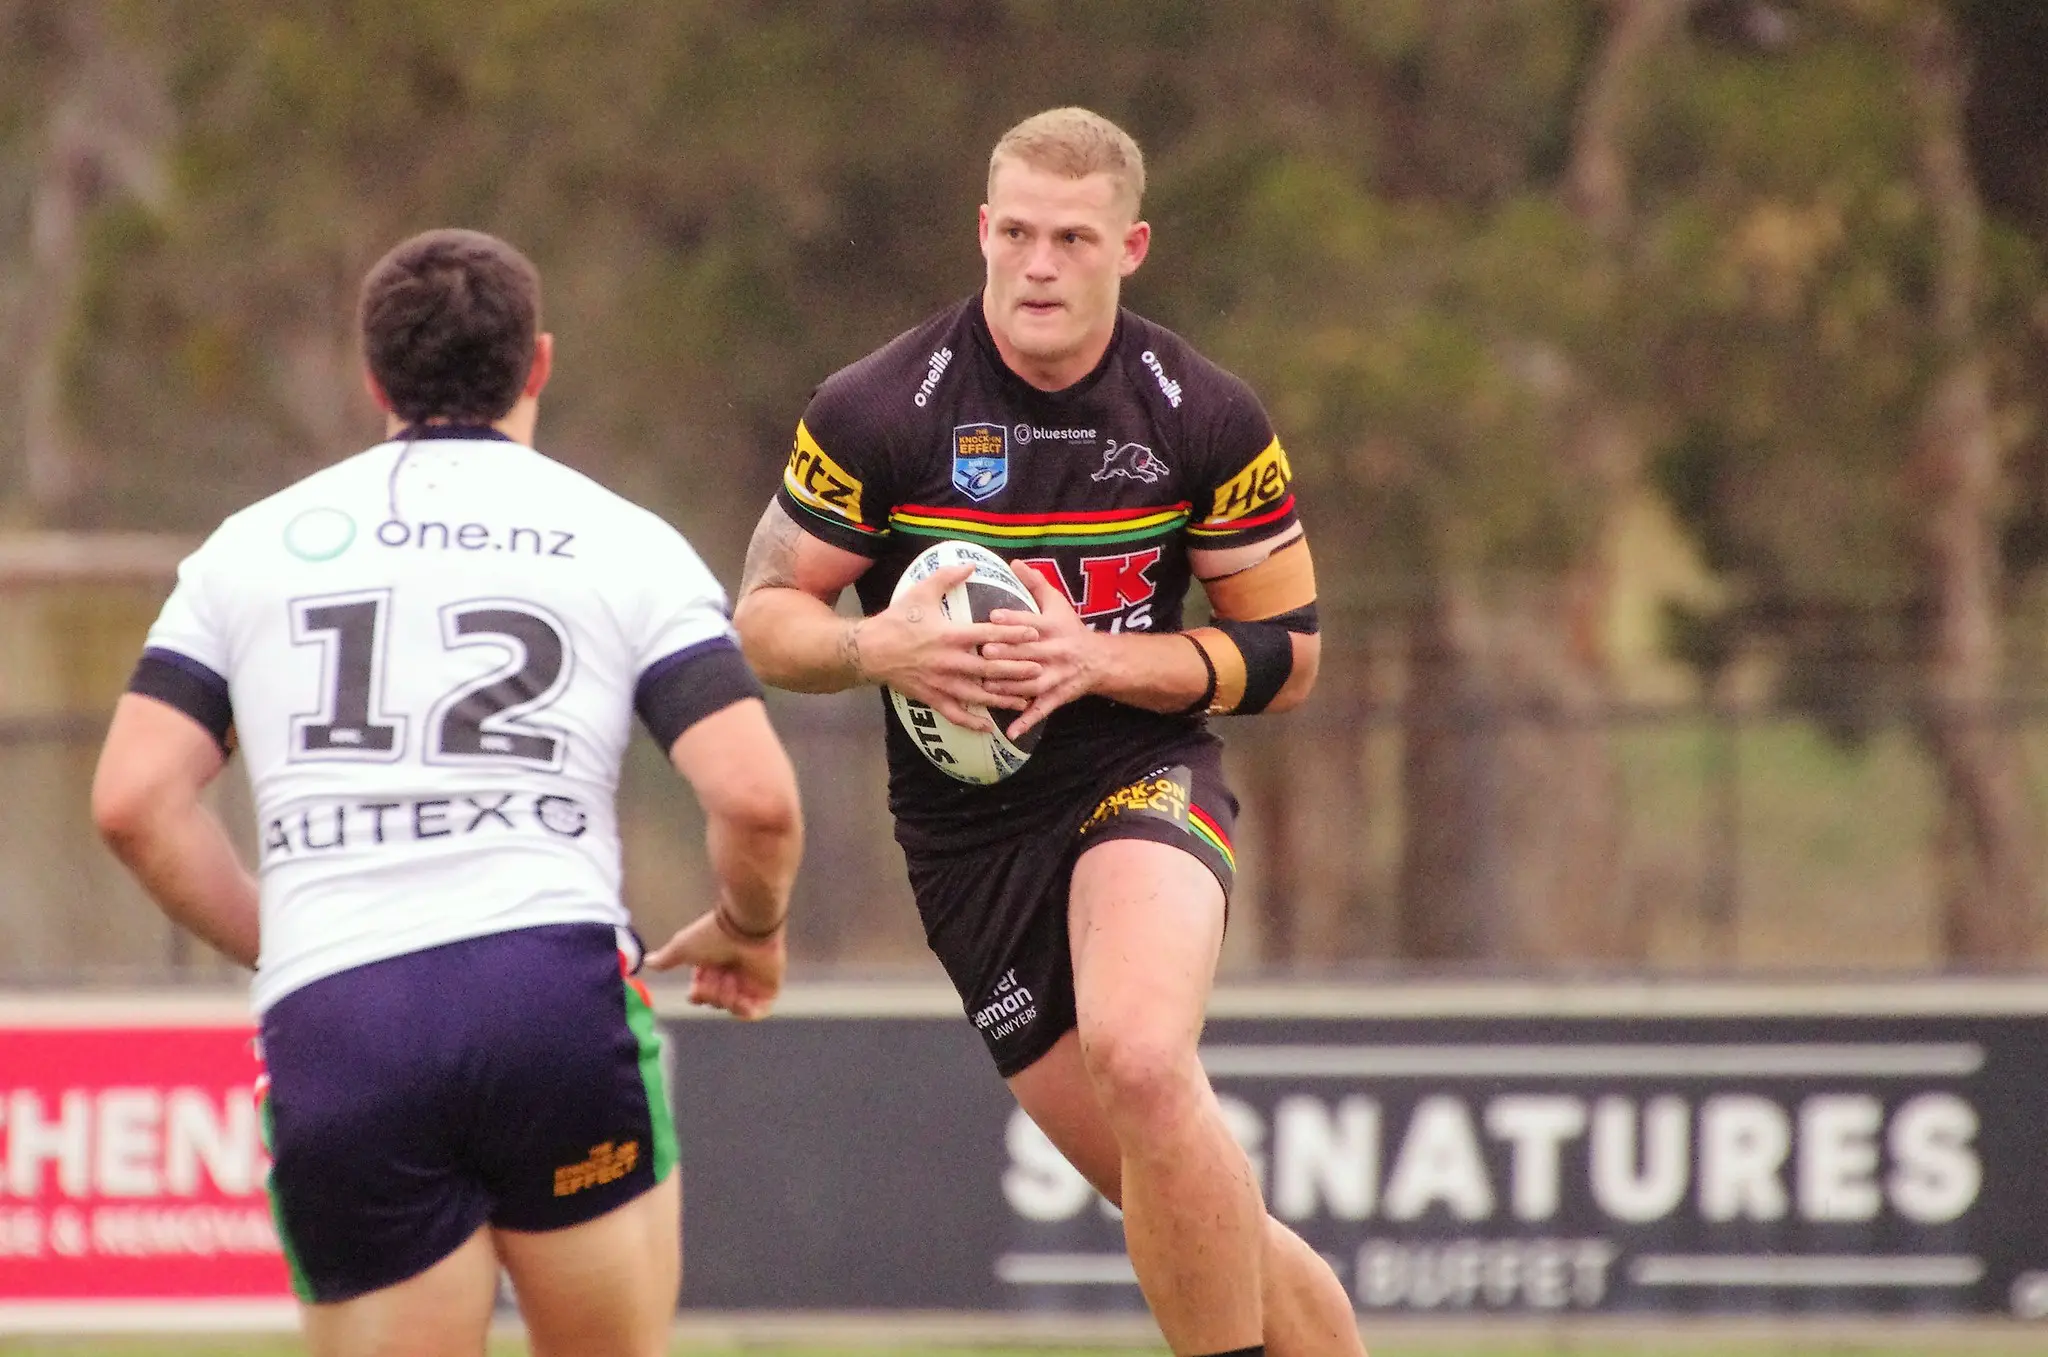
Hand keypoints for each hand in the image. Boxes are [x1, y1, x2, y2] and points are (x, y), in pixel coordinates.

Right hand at [642, 909, 785, 1019]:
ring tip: (730, 978)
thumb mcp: (682, 947)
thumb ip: (666, 958)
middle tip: (717, 974)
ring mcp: (750, 982)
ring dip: (726, 997)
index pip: (700, 994)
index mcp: (712, 966)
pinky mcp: (769, 987)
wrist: (745, 925)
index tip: (696, 987)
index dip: (697, 994)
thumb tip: (646, 962)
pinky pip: (758, 1012)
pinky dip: (746, 1011)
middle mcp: (730, 974)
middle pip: (714, 1002)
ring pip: (732, 1008)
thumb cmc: (713, 934)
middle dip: (712, 992)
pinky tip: (740, 999)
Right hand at [856, 563, 1040, 731]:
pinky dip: (972, 722)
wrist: (868, 650)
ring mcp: (941, 683)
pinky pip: (955, 714)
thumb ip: (947, 577)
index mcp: (950, 635)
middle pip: (990, 669)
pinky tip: (988, 727)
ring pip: (978, 695)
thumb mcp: (920, 592)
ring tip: (1025, 700)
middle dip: (1017, 670)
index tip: (1035, 632)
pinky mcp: (931, 698)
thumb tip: (972, 564)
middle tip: (1040, 670)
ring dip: (1002, 698)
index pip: (989, 635)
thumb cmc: (897, 620)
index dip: (1014, 634)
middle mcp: (950, 662)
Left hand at [979, 565, 1102, 739]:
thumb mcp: (1057, 603)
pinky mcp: (1056, 698)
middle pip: (1029, 654)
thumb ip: (1035, 583)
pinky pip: (1040, 711)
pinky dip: (1026, 721)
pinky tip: (1009, 732)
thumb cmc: (1070, 628)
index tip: (992, 618)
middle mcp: (1055, 653)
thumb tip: (1013, 562)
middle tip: (982, 654)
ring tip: (985, 687)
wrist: (1099, 660)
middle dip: (1006, 656)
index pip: (1031, 624)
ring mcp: (1055, 678)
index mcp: (1053, 629)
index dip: (1013, 621)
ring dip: (1009, 687)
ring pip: (1030, 684)